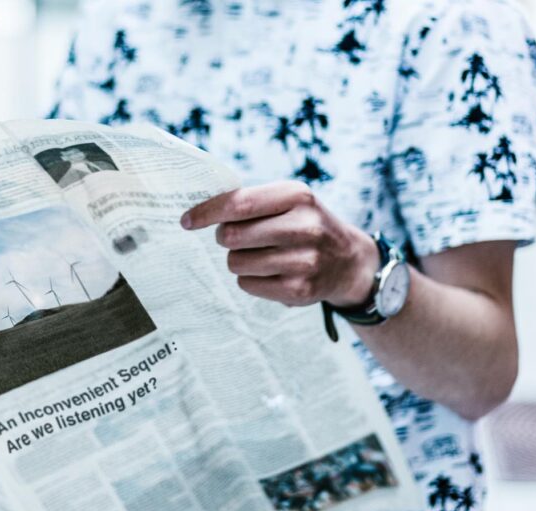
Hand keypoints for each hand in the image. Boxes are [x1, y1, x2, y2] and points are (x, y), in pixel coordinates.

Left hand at [180, 181, 378, 306]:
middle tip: (235, 238)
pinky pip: (248, 284)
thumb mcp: (289, 201)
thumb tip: (198, 212)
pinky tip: (270, 272)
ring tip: (258, 255)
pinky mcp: (299, 290)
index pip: (238, 204)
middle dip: (224, 238)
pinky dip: (250, 279)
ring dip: (237, 259)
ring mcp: (304, 261)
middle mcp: (304, 227)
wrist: (349, 261)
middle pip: (232, 236)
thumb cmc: (305, 224)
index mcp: (298, 196)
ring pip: (236, 262)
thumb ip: (250, 202)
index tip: (186, 220)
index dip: (207, 212)